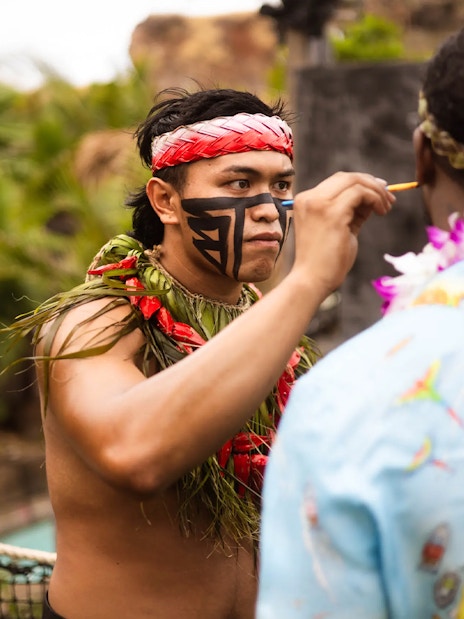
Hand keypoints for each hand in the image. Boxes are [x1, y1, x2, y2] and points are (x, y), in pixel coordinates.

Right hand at [290, 172, 394, 294]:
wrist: (312, 281)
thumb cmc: (325, 261)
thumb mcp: (339, 229)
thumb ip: (352, 212)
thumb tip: (373, 196)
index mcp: (306, 201)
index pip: (337, 181)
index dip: (362, 183)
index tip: (380, 192)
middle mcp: (309, 198)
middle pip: (346, 177)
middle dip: (371, 183)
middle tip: (389, 197)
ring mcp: (319, 204)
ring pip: (355, 182)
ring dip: (376, 191)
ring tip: (387, 206)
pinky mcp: (332, 213)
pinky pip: (360, 193)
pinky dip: (375, 198)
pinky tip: (382, 211)